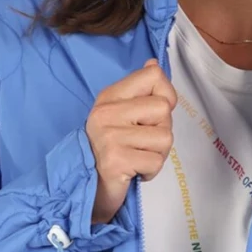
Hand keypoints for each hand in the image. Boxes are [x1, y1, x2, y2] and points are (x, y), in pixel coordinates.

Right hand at [86, 57, 176, 225]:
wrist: (86, 188)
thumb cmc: (108, 151)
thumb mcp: (119, 114)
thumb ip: (138, 91)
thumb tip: (154, 64)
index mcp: (109, 97)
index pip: (153, 76)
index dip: (165, 95)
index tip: (153, 115)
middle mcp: (107, 112)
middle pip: (164, 109)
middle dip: (162, 130)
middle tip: (142, 143)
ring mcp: (110, 136)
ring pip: (165, 137)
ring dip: (158, 154)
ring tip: (138, 157)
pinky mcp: (116, 160)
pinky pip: (156, 161)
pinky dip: (150, 171)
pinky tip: (134, 171)